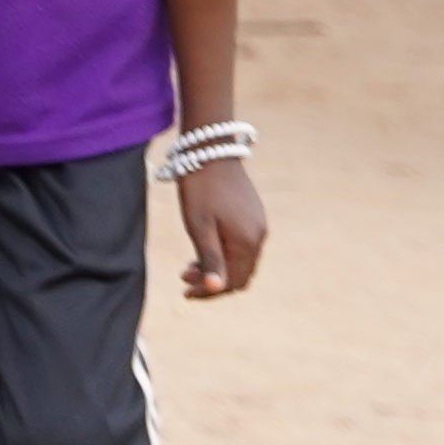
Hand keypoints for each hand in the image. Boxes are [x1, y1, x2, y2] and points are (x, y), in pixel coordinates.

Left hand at [176, 159, 266, 299]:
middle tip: (184, 279)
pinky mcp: (253, 214)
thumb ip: (210, 259)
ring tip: (189, 266)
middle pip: (240, 274)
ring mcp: (258, 224)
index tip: (185, 294)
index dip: (210, 292)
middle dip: (213, 282)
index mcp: (247, 242)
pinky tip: (204, 247)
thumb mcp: (199, 227)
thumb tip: (216, 289)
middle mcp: (259, 236)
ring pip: (240, 260)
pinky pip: (242, 245)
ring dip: (217, 267)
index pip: (233, 281)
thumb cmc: (200, 188)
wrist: (210, 151)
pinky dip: (224, 253)